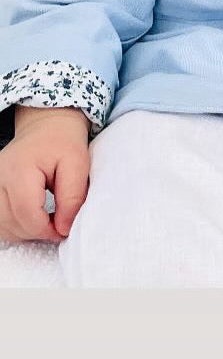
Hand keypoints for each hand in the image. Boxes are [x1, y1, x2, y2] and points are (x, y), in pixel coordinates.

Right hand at [0, 107, 90, 242]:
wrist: (47, 126)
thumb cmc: (63, 142)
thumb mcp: (78, 163)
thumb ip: (73, 197)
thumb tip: (63, 228)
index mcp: (20, 169)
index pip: (26, 213)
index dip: (47, 229)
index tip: (65, 228)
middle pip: (12, 223)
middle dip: (38, 231)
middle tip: (59, 224)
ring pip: (2, 226)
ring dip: (26, 231)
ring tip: (47, 219)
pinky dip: (16, 226)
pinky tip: (33, 218)